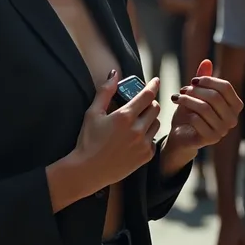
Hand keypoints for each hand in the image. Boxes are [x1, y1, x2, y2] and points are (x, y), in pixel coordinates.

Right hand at [74, 72, 160, 190]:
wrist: (88, 170)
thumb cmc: (88, 140)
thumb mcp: (93, 112)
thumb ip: (105, 91)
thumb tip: (114, 74)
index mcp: (124, 116)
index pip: (147, 95)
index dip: (153, 85)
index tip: (156, 80)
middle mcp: (137, 129)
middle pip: (155, 108)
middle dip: (150, 102)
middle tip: (141, 103)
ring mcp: (143, 144)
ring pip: (156, 123)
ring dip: (150, 118)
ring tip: (137, 120)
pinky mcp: (145, 156)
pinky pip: (153, 139)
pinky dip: (148, 134)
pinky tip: (135, 136)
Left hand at [168, 59, 242, 149]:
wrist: (182, 133)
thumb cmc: (192, 110)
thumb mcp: (197, 92)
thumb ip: (203, 78)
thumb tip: (207, 61)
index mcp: (235, 106)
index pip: (226, 87)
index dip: (208, 80)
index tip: (193, 80)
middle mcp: (232, 119)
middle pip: (215, 97)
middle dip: (196, 90)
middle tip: (183, 89)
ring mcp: (222, 131)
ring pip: (204, 108)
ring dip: (187, 99)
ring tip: (178, 97)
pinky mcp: (210, 139)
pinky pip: (197, 120)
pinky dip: (186, 112)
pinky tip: (180, 110)